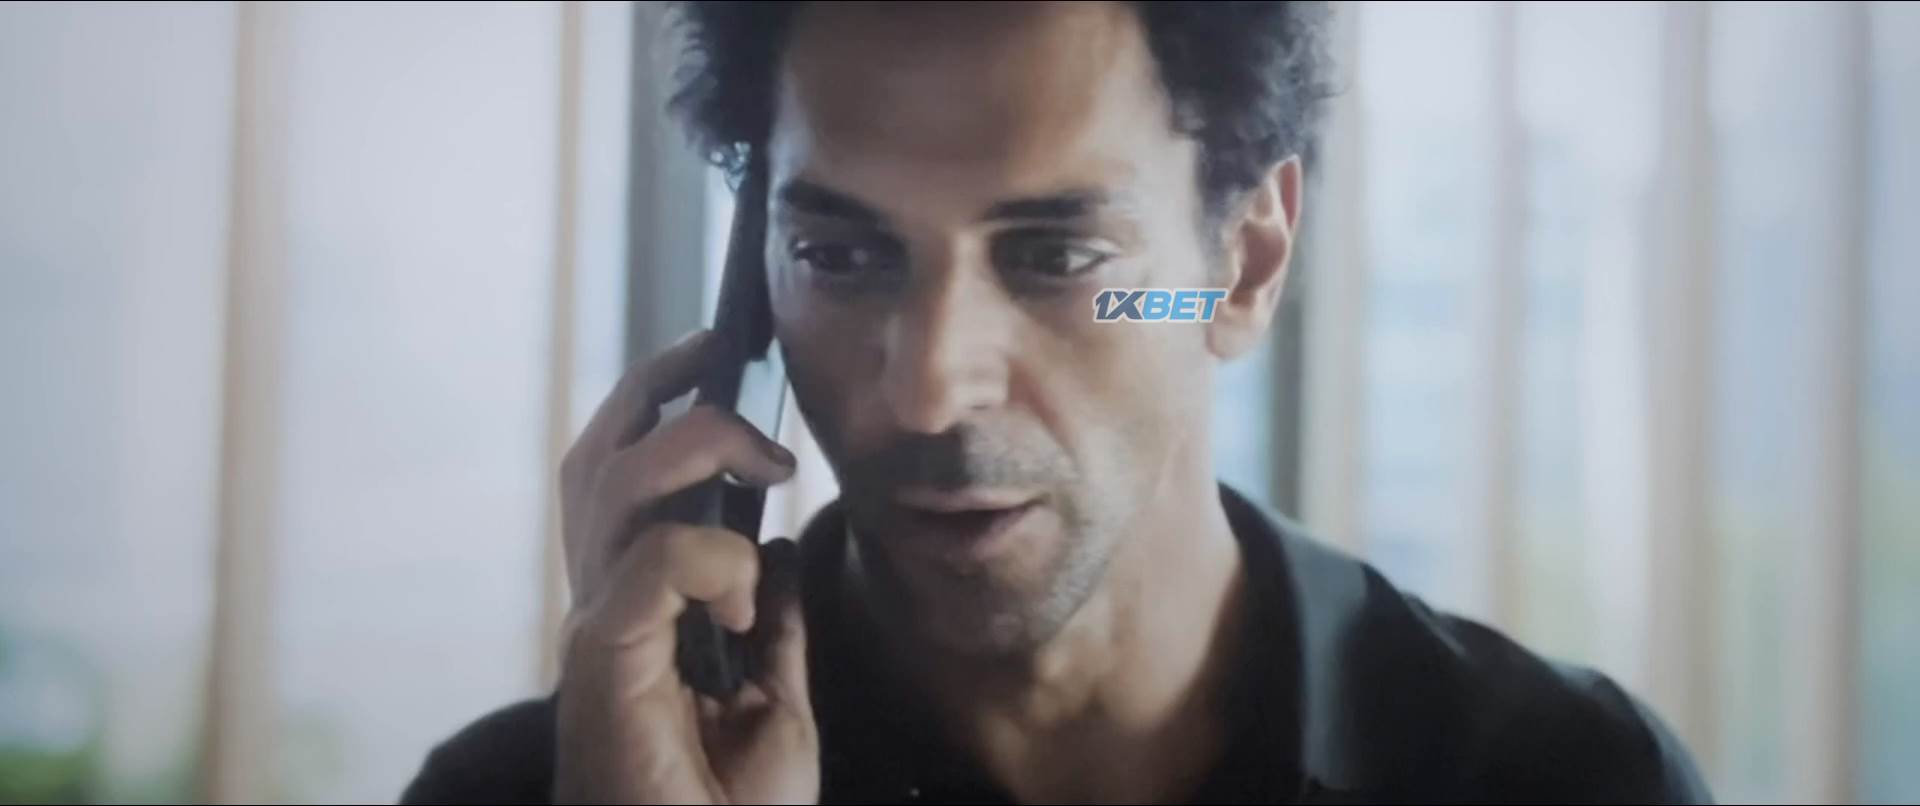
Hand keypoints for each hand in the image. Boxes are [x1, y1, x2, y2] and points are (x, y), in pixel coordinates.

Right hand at [552, 329, 817, 803]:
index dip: (658, 407)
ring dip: (695, 447)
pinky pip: (648, 562)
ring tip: (770, 462)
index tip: (724, 359)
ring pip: (612, 484)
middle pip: (597, 457)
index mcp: (637, 612)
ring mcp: (598, 634)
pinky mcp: (605, 667)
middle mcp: (603, 609)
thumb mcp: (775, 699)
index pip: (619, 478)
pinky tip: (744, 600)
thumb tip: (774, 549)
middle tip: (723, 351)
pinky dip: (708, 555)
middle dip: (655, 385)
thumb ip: (771, 622)